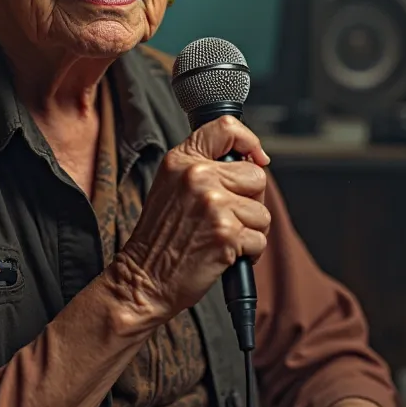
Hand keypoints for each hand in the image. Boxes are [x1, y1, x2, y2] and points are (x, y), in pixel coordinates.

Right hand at [106, 115, 270, 324]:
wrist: (143, 278)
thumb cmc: (160, 238)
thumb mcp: (171, 187)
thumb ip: (204, 168)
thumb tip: (252, 160)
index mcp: (182, 160)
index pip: (226, 128)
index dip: (250, 141)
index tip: (256, 157)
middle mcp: (197, 176)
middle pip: (256, 175)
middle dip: (250, 201)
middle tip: (227, 217)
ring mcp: (213, 204)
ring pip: (262, 212)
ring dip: (250, 231)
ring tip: (220, 238)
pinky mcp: (226, 233)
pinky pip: (260, 239)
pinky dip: (248, 253)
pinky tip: (223, 254)